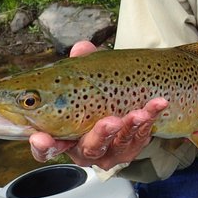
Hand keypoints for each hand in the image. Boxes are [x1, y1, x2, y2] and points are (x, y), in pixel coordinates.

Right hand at [28, 41, 168, 169]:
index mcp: (63, 136)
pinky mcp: (132, 146)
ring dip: (129, 126)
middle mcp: (85, 147)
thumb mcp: (85, 79)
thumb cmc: (95, 95)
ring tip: (138, 113)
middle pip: (87, 148)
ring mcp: (110, 150)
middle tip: (110, 121)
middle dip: (99, 135)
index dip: (41, 144)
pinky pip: (142, 135)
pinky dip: (150, 118)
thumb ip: (81, 64)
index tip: (40, 137)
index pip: (47, 147)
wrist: (127, 102)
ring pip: (118, 143)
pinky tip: (157, 104)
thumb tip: (81, 48)